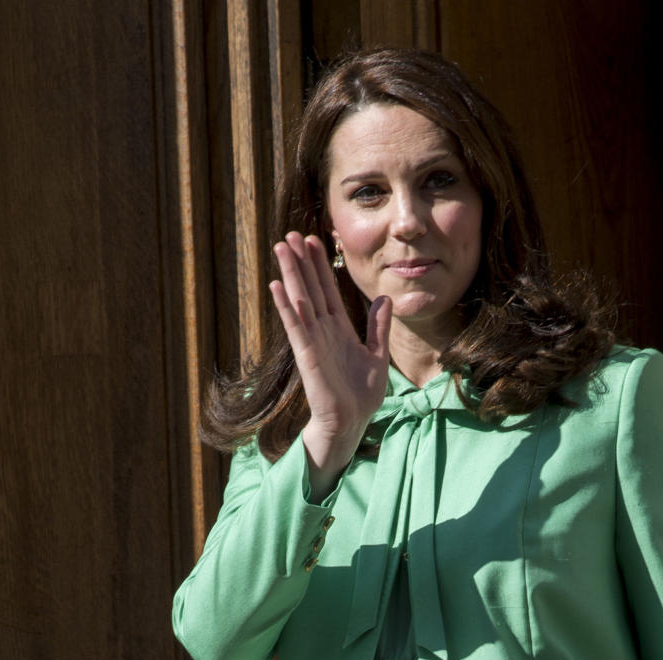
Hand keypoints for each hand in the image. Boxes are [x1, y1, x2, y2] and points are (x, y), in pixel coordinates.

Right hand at [269, 232, 392, 498]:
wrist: (352, 423)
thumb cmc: (361, 395)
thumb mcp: (377, 356)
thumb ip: (378, 328)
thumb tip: (384, 299)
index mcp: (339, 329)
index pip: (327, 290)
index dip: (320, 266)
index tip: (314, 240)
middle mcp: (322, 331)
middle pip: (310, 289)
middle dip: (301, 262)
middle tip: (290, 233)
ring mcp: (313, 342)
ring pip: (300, 301)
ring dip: (290, 275)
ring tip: (280, 248)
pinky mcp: (308, 356)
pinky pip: (296, 328)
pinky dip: (287, 307)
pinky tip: (278, 287)